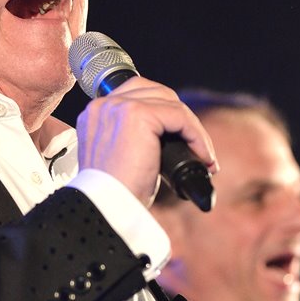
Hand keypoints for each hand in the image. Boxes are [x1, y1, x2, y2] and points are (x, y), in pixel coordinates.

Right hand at [76, 77, 217, 206]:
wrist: (106, 208)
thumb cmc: (114, 194)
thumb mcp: (120, 157)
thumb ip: (132, 138)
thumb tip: (168, 135)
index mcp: (95, 114)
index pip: (136, 94)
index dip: (164, 113)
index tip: (181, 140)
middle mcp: (103, 105)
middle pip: (156, 92)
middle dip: (180, 117)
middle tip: (195, 148)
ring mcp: (118, 107)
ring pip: (171, 103)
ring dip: (193, 128)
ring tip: (203, 156)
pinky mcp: (137, 114)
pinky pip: (180, 116)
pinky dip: (197, 136)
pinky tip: (203, 158)